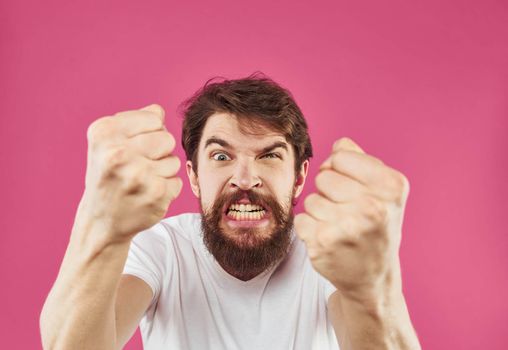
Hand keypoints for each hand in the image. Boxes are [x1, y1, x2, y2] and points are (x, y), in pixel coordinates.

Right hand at [77, 104, 182, 242]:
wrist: (100, 221)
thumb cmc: (108, 175)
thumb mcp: (109, 142)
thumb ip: (134, 121)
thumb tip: (159, 111)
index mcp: (104, 132)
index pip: (154, 118)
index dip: (148, 133)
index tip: (132, 148)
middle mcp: (118, 153)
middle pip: (167, 139)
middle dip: (158, 152)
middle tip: (137, 167)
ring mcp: (138, 175)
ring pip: (174, 161)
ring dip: (162, 172)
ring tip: (140, 182)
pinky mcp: (156, 195)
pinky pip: (177, 181)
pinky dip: (166, 189)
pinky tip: (146, 195)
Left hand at [294, 137, 409, 300]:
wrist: (374, 277)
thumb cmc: (376, 226)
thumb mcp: (383, 191)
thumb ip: (361, 161)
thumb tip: (339, 144)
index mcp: (391, 186)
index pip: (340, 156)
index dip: (342, 171)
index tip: (354, 189)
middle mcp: (373, 207)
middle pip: (324, 176)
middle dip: (330, 192)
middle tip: (348, 213)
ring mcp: (347, 227)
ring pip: (311, 199)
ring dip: (320, 213)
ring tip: (340, 228)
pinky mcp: (323, 244)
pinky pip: (300, 220)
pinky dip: (310, 230)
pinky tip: (329, 241)